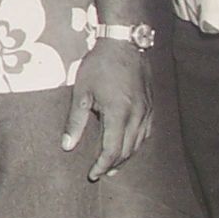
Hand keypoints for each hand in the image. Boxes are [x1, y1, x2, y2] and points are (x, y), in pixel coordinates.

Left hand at [61, 39, 151, 181]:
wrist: (124, 43)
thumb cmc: (99, 65)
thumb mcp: (81, 92)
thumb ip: (75, 121)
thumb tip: (67, 146)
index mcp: (118, 113)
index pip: (112, 150)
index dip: (102, 165)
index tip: (92, 174)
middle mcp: (137, 115)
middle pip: (127, 150)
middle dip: (113, 165)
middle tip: (100, 173)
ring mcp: (147, 110)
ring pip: (139, 143)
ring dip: (126, 157)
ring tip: (113, 166)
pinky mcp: (151, 105)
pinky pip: (146, 132)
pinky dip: (137, 143)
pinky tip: (129, 146)